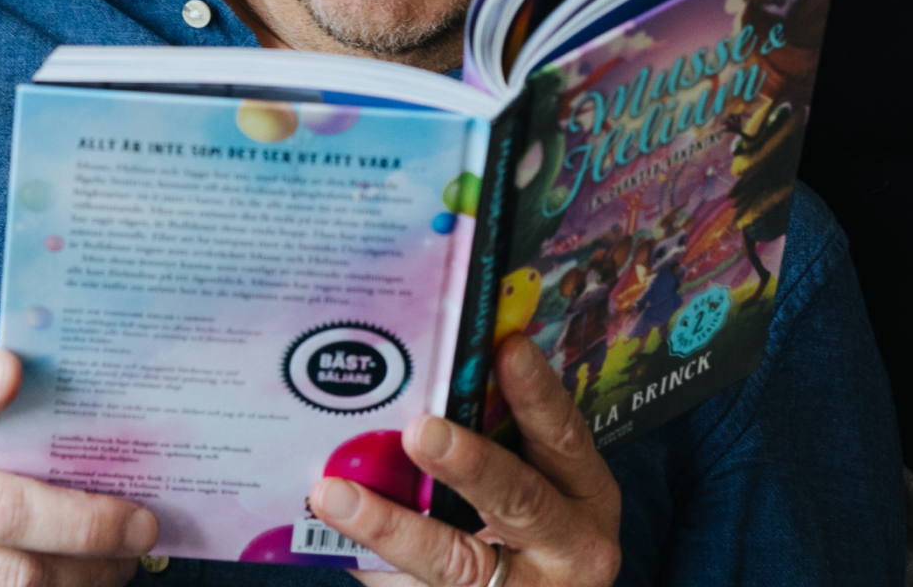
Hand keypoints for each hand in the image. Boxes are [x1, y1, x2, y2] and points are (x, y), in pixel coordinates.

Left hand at [311, 336, 620, 586]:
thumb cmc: (523, 520)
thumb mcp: (532, 477)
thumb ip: (489, 433)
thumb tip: (409, 375)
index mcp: (584, 494)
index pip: (565, 437)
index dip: (539, 395)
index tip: (509, 348)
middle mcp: (570, 548)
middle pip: (519, 500)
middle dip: (469, 464)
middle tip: (419, 430)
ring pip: (457, 564)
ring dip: (390, 527)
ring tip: (333, 493)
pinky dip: (372, 567)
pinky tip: (328, 540)